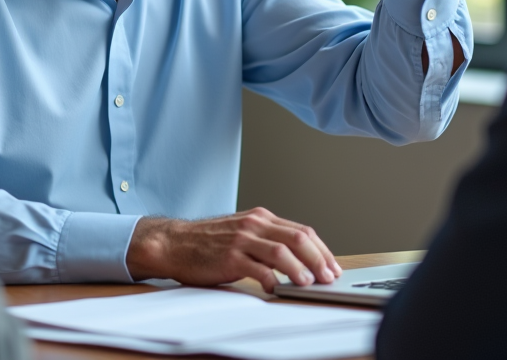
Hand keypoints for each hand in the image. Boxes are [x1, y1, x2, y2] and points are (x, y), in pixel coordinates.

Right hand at [125, 208, 341, 292]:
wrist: (174, 243)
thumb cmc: (207, 241)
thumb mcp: (242, 232)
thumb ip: (266, 240)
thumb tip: (298, 259)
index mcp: (260, 218)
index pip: (301, 231)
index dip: (321, 250)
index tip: (331, 266)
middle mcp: (253, 225)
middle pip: (297, 238)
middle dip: (318, 259)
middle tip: (328, 276)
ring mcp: (241, 240)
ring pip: (281, 250)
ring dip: (300, 268)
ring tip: (309, 283)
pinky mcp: (229, 257)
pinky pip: (257, 268)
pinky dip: (272, 279)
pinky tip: (277, 288)